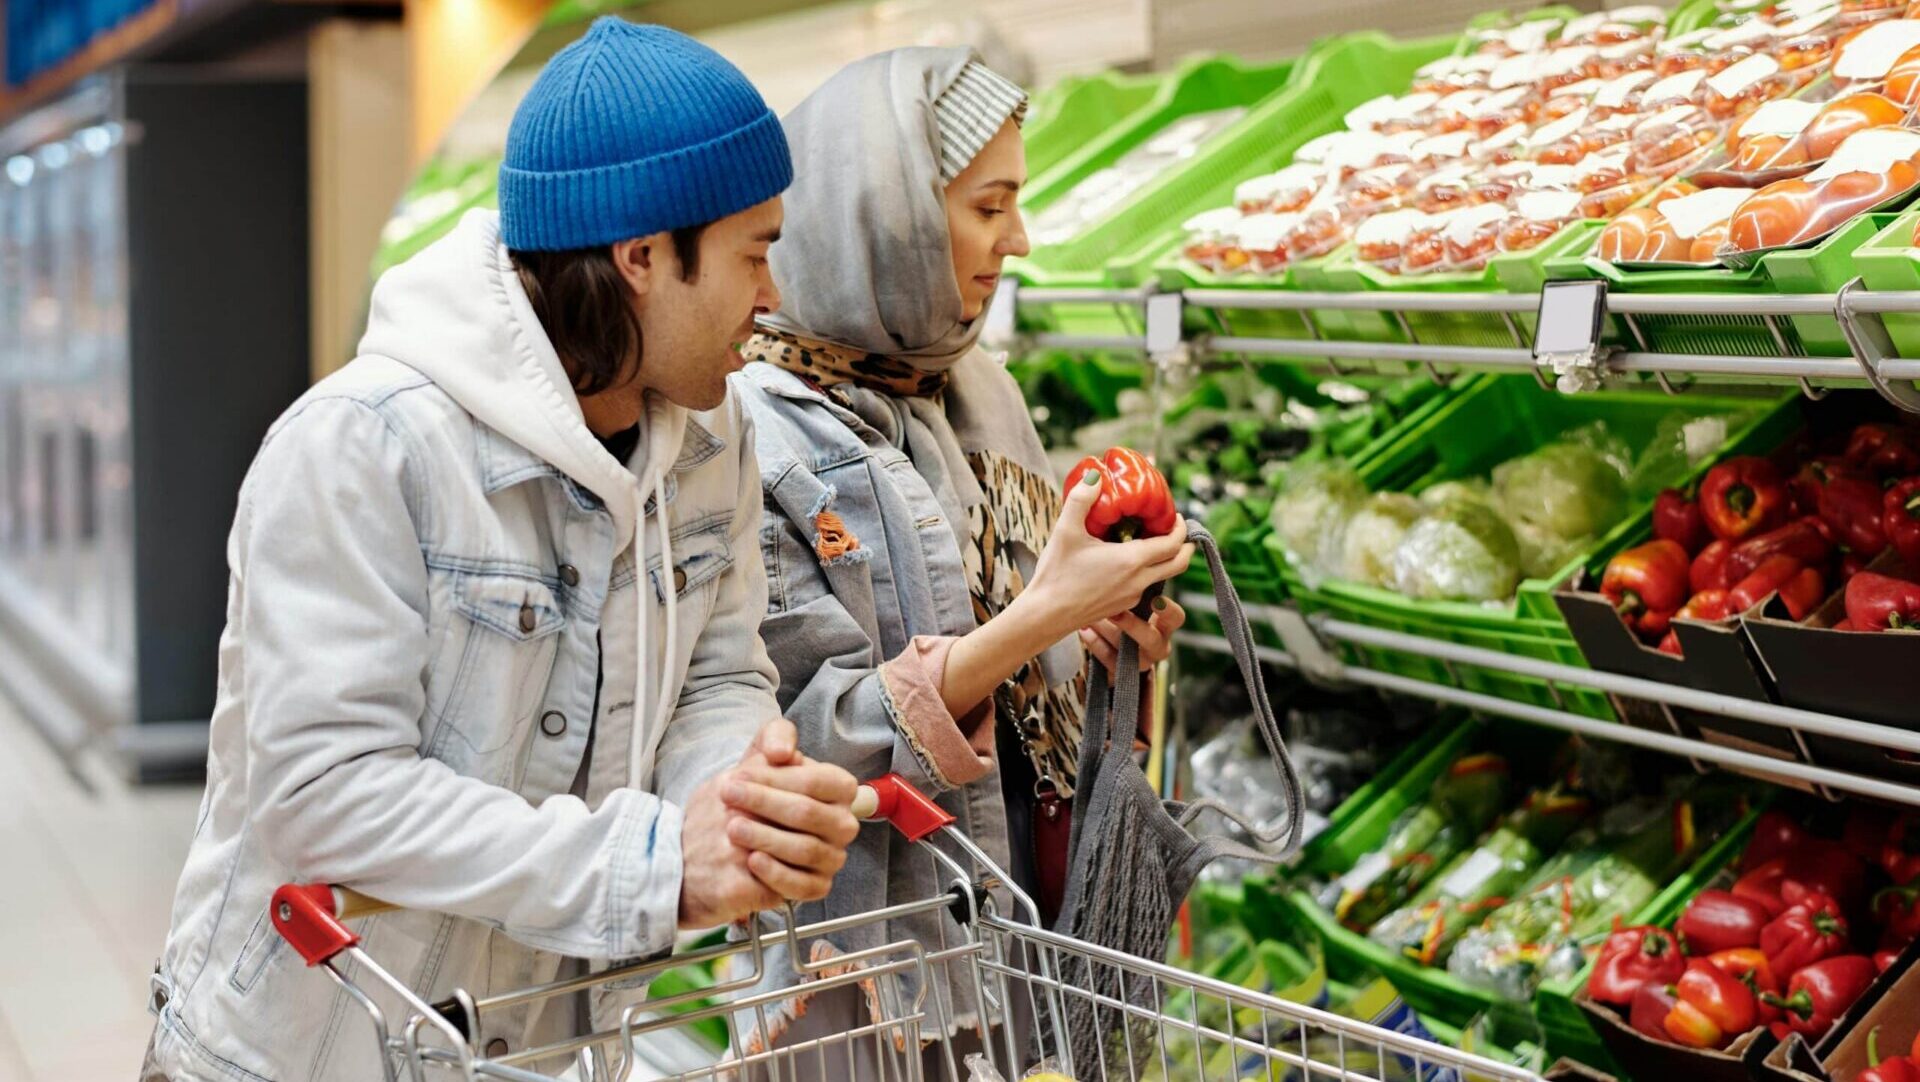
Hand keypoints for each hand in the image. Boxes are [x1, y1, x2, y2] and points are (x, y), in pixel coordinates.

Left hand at [676, 721, 857, 927]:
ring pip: (805, 849)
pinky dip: (776, 873)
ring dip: (765, 837)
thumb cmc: (756, 791)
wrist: (735, 833)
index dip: (775, 778)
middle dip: (764, 803)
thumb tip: (782, 753)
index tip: (739, 774)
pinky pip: (803, 885)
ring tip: (732, 828)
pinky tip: (752, 860)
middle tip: (727, 796)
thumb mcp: (761, 756)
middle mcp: (843, 823)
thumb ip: (774, 737)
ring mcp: (834, 857)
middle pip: (808, 813)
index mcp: (839, 788)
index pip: (815, 781)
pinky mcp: (819, 887)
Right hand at [1021, 468, 1194, 639]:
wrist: (1046, 615)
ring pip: (1164, 577)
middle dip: (1186, 546)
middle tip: (1179, 531)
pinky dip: (1149, 572)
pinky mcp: (1123, 607)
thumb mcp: (1065, 531)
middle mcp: (1138, 581)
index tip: (1177, 516)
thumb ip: (1081, 500)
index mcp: (1131, 561)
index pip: (1173, 544)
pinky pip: (1146, 587)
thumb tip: (1094, 476)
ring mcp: (1132, 597)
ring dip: (1167, 559)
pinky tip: (1129, 562)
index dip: (1181, 528)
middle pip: (1179, 564)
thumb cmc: (1056, 573)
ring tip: (1153, 542)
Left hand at [1080, 595, 1185, 674]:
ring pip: (1127, 651)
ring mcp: (1141, 662)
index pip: (1176, 618)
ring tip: (1090, 616)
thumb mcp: (1136, 599)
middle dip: (1132, 625)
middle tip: (1115, 611)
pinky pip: (1109, 661)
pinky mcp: (1122, 672)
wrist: (1116, 642)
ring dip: (1107, 631)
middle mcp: (1158, 645)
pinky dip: (1096, 644)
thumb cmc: (1128, 610)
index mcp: (1166, 625)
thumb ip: (1136, 586)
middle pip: (1151, 639)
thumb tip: (1124, 561)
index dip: (1167, 610)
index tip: (1155, 599)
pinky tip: (1085, 629)